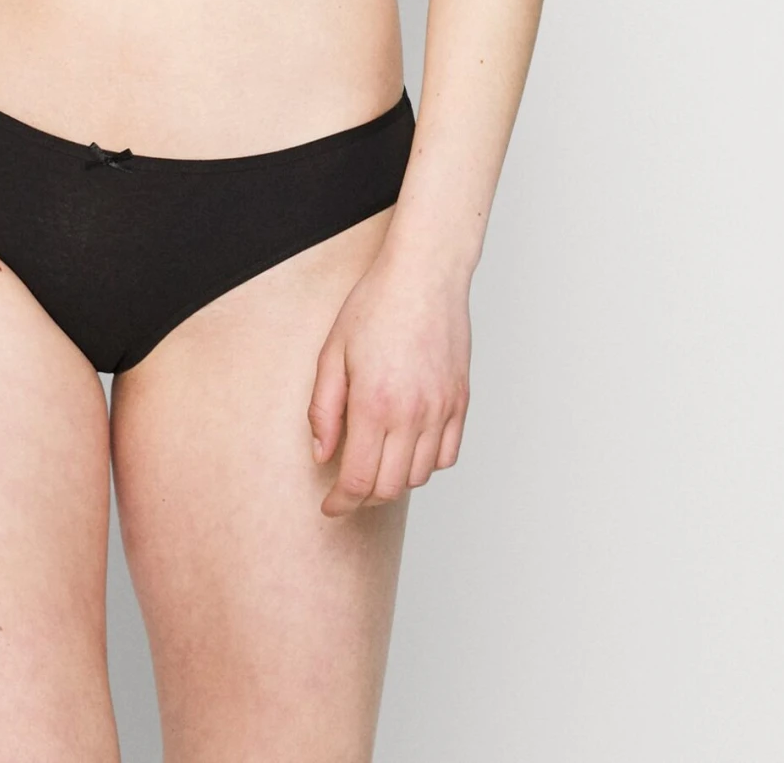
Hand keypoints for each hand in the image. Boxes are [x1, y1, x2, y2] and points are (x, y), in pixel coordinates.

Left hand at [307, 246, 471, 517]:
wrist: (424, 275)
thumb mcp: (332, 352)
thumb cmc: (375, 305)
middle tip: (347, 486)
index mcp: (374, 404)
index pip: (358, 481)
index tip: (330, 507)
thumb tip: (322, 455)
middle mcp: (412, 414)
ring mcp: (441, 410)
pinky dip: (427, 463)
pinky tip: (408, 446)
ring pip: (420, 477)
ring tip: (377, 462)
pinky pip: (447, 455)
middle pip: (389, 487)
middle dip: (364, 497)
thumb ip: (324, 409)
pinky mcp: (460, 402)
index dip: (340, 503)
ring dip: (395, 480)